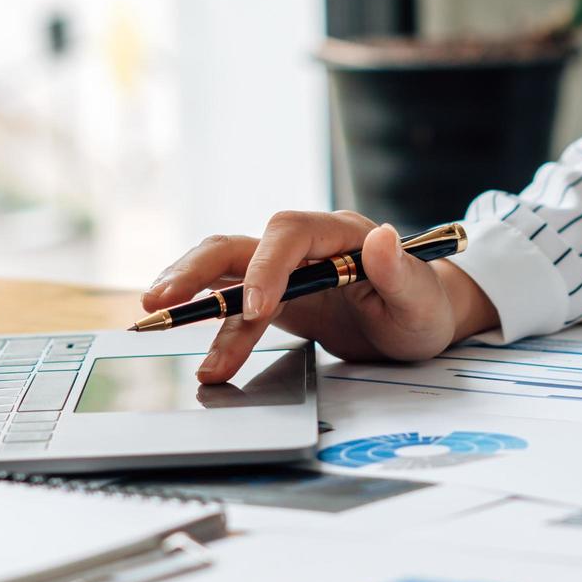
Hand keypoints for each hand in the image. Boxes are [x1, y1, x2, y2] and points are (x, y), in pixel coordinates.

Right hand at [142, 210, 499, 382]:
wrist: (418, 322)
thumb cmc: (424, 310)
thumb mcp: (422, 301)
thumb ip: (401, 273)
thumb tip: (382, 236)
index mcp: (339, 234)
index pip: (289, 234)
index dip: (267, 266)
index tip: (257, 309)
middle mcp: (304, 245)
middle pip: (240, 244)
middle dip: (197, 270)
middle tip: (163, 302)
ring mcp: (284, 270)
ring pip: (225, 270)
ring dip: (192, 296)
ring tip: (157, 323)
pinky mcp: (273, 295)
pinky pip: (232, 301)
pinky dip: (211, 322)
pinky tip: (195, 348)